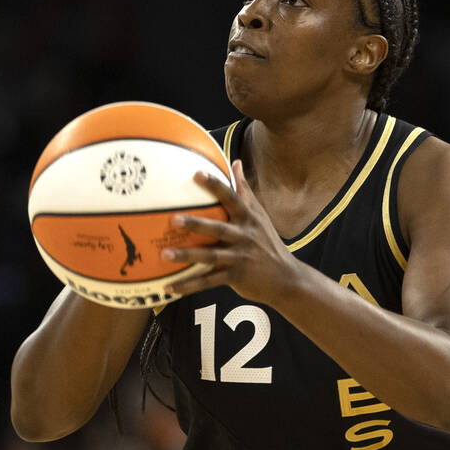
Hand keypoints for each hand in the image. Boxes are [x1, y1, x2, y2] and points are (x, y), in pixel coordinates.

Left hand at [162, 160, 301, 304]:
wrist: (286, 278)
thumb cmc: (268, 242)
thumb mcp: (260, 215)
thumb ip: (245, 190)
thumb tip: (236, 162)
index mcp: (248, 219)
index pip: (231, 198)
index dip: (214, 185)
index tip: (196, 174)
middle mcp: (243, 236)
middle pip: (217, 228)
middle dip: (196, 223)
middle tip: (173, 219)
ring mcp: (239, 257)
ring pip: (210, 256)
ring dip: (186, 256)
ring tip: (164, 254)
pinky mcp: (235, 277)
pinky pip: (208, 282)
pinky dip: (188, 285)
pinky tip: (169, 287)